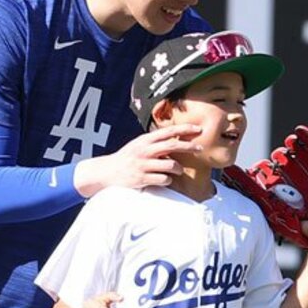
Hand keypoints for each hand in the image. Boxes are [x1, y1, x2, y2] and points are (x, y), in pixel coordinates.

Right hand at [73, 124, 200, 195]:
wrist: (106, 172)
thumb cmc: (126, 158)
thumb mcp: (138, 145)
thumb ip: (154, 142)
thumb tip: (174, 138)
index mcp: (145, 140)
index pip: (168, 131)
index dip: (184, 129)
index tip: (198, 128)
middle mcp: (145, 150)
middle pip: (172, 145)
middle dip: (189, 146)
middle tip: (201, 148)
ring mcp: (143, 165)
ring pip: (171, 165)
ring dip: (178, 168)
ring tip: (178, 170)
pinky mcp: (142, 179)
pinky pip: (164, 179)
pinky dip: (168, 180)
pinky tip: (165, 180)